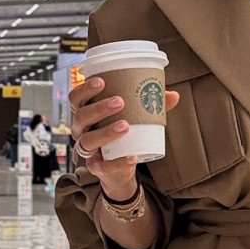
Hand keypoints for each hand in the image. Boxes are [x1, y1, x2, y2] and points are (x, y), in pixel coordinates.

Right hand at [69, 76, 180, 199]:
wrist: (121, 167)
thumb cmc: (124, 134)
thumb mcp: (134, 117)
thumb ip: (151, 105)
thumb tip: (173, 95)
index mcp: (86, 113)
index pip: (76, 98)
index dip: (85, 89)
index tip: (101, 81)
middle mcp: (81, 130)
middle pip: (80, 116)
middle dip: (98, 108)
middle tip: (119, 102)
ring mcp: (86, 150)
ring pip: (87, 140)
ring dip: (105, 132)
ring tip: (125, 126)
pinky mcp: (96, 167)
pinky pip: (102, 166)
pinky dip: (118, 163)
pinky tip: (132, 158)